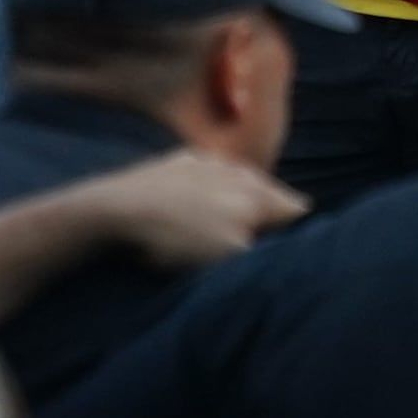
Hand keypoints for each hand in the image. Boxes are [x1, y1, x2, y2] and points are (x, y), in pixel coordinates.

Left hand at [70, 147, 306, 271]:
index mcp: (258, 193)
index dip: (298, 236)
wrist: (117, 209)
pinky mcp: (177, 162)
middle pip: (270, 196)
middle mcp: (239, 170)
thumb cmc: (177, 238)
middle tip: (252, 248)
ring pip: (238, 186)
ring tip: (218, 232)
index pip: (300, 211)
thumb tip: (299, 253)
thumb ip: (268, 252)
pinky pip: (205, 179)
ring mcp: (207, 162)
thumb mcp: (230, 256)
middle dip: (269, 220)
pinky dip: (205, 196)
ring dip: (237, 205)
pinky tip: (188, 214)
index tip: (284, 255)